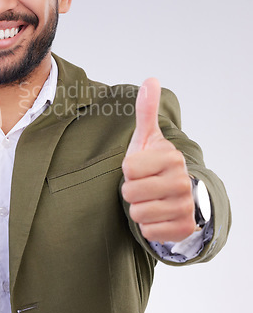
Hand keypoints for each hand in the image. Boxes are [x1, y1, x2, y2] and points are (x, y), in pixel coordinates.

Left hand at [121, 78, 194, 242]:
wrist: (173, 193)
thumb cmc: (153, 164)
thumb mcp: (147, 138)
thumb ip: (146, 111)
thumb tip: (151, 79)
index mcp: (171, 157)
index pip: (128, 168)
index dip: (128, 169)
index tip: (140, 167)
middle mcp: (182, 181)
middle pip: (130, 192)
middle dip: (131, 190)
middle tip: (144, 185)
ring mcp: (185, 206)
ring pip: (137, 214)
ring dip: (138, 208)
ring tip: (150, 199)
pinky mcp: (184, 229)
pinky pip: (149, 232)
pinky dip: (148, 226)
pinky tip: (158, 214)